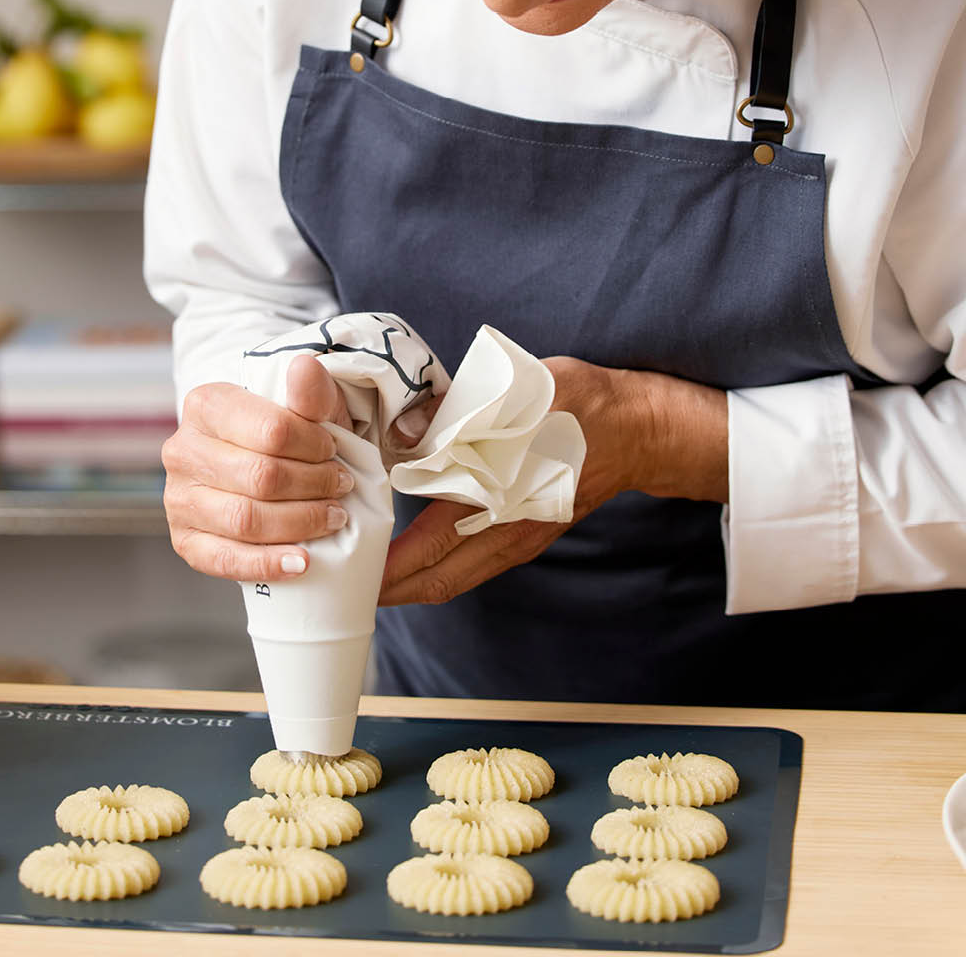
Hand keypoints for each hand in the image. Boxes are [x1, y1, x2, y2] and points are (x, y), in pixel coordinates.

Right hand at [161, 355, 354, 582]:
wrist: (260, 463)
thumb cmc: (286, 435)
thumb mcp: (306, 408)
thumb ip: (311, 392)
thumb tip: (305, 367)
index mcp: (206, 405)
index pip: (270, 430)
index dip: (313, 445)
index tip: (335, 451)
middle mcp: (183, 450)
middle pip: (260, 477)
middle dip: (313, 486)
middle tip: (341, 488)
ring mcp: (179, 498)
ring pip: (245, 520)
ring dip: (300, 523)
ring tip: (332, 518)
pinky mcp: (185, 540)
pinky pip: (225, 560)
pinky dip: (268, 565)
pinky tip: (302, 562)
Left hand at [379, 355, 727, 605]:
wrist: (639, 429)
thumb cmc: (581, 405)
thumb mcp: (523, 395)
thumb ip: (462, 413)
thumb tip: (408, 431)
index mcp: (500, 500)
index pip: (430, 548)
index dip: (389, 568)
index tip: (351, 574)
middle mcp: (508, 532)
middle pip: (439, 581)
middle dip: (392, 591)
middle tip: (348, 586)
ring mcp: (519, 539)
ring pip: (456, 578)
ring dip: (414, 584)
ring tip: (373, 577)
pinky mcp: (526, 533)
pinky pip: (473, 565)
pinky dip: (439, 570)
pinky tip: (416, 557)